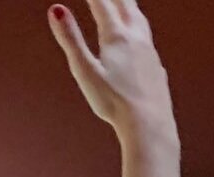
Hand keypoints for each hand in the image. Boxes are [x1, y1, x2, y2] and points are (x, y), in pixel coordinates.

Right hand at [50, 0, 176, 152]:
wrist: (150, 126)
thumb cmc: (115, 103)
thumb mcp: (85, 71)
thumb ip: (71, 39)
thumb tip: (56, 10)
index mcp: (117, 37)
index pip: (101, 2)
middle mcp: (137, 40)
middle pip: (125, 4)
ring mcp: (150, 54)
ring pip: (140, 20)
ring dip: (130, 6)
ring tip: (126, 1)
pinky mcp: (157, 69)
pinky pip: (149, 42)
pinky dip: (141, 31)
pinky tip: (142, 40)